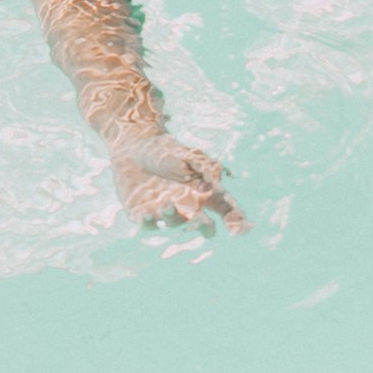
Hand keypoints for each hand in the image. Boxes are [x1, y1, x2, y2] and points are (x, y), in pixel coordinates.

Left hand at [110, 134, 248, 234]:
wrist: (132, 145)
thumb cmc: (164, 150)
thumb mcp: (189, 154)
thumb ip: (206, 166)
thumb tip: (222, 180)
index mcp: (202, 192)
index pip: (224, 210)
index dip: (235, 220)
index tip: (240, 227)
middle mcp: (187, 206)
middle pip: (203, 225)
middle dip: (205, 227)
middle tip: (205, 222)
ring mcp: (166, 212)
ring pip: (174, 223)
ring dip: (174, 216)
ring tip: (168, 204)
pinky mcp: (143, 214)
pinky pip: (148, 224)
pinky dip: (149, 222)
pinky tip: (148, 213)